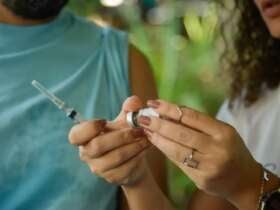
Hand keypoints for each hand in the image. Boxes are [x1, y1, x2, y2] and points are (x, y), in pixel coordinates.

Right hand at [68, 96, 150, 185]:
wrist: (134, 158)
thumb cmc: (123, 136)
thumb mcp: (125, 121)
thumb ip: (129, 109)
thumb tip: (134, 101)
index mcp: (84, 138)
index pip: (75, 136)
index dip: (88, 128)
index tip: (104, 121)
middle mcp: (87, 154)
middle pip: (98, 145)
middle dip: (122, 136)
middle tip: (139, 130)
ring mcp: (98, 168)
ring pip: (115, 157)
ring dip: (134, 146)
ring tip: (146, 138)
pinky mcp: (112, 177)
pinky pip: (126, 167)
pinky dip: (138, 156)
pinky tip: (145, 148)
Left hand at [139, 99, 260, 209]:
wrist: (244, 180)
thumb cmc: (231, 150)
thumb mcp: (222, 132)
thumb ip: (199, 123)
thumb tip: (169, 112)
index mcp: (224, 132)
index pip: (192, 117)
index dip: (170, 109)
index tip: (154, 103)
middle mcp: (217, 149)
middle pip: (181, 133)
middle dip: (159, 124)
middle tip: (143, 117)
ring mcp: (209, 166)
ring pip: (176, 149)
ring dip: (158, 138)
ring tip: (146, 129)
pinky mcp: (201, 179)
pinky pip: (178, 162)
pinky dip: (166, 150)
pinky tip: (156, 142)